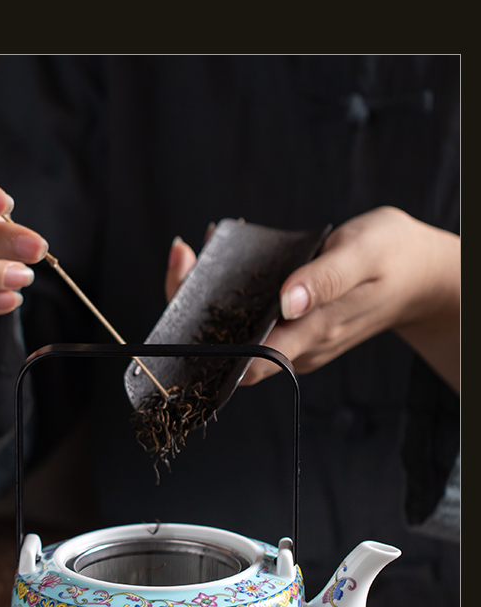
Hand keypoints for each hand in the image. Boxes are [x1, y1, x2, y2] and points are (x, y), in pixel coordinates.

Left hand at [164, 209, 459, 391]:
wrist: (423, 274)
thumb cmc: (394, 255)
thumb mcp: (362, 253)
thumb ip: (324, 279)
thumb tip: (286, 302)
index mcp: (312, 334)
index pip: (245, 356)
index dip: (204, 335)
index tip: (186, 287)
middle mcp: (298, 347)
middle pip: (229, 347)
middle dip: (193, 305)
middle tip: (184, 254)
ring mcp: (296, 341)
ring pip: (237, 333)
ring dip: (208, 297)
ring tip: (196, 250)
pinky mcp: (295, 329)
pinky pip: (253, 320)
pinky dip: (231, 293)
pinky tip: (223, 258)